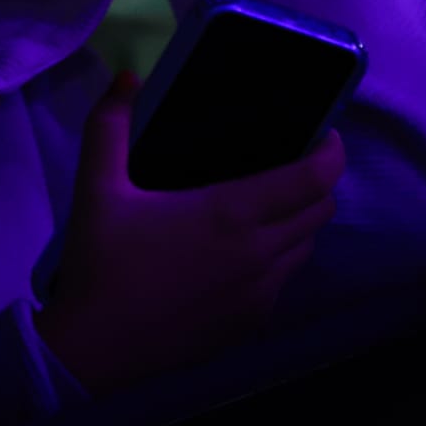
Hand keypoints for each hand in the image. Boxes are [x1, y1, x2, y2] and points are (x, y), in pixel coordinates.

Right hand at [34, 73, 342, 393]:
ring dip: (300, 221)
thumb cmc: (100, 262)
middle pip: (321, 210)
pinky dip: (281, 258)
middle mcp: (258, 254)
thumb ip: (110, 125)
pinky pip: (285, 281)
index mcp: (230, 213)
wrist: (92, 349)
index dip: (332, 151)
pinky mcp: (250, 323)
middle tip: (288, 163)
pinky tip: (243, 251)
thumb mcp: (97, 187)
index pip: (314, 178)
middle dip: (317, 182)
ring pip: (307, 247)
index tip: (324, 133)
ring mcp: (259, 294)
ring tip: (267, 204)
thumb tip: (127, 76)